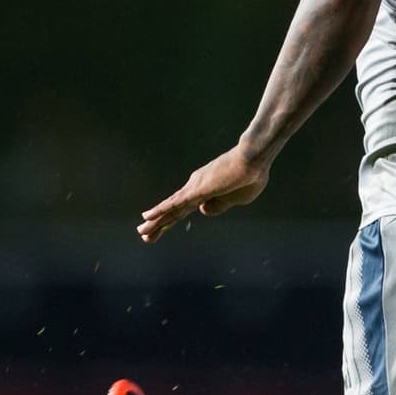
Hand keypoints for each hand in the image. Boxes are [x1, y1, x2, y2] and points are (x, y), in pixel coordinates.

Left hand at [138, 147, 270, 243]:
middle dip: (159, 224)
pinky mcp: (197, 190)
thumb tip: (202, 211)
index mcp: (206, 191)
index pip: (184, 209)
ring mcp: (194, 188)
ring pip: (171, 208)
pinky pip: (175, 203)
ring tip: (142, 232)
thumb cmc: (250, 176)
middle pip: (173, 210)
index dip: (172, 219)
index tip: (162, 229)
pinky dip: (161, 210)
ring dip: (156, 220)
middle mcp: (195, 187)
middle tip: (144, 235)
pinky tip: (148, 216)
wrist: (254, 159)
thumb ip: (219, 206)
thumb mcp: (237, 199)